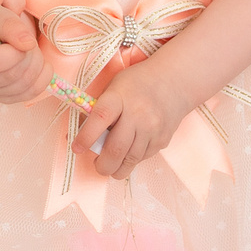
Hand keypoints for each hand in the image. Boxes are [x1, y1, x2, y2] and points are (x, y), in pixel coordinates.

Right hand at [0, 0, 51, 104]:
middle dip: (29, 56)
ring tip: (31, 49)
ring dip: (37, 65)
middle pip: (10, 77)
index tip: (21, 38)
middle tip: (29, 41)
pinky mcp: (3, 98)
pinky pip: (30, 94)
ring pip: (23, 87)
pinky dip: (42, 78)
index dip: (14, 52)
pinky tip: (39, 63)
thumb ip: (9, 25)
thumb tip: (28, 43)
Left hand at [87, 60, 194, 177]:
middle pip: (116, 149)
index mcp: (119, 97)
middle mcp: (137, 114)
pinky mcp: (163, 140)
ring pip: (130, 160)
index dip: (86, 137)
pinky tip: (129, 154)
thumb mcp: (113, 88)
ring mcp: (152, 129)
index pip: (100, 119)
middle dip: (102, 165)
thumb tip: (76, 135)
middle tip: (97, 166)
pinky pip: (143, 158)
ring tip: (110, 166)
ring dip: (117, 169)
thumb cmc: (137, 84)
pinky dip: (132, 160)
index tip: (77, 148)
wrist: (174, 82)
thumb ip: (97, 110)